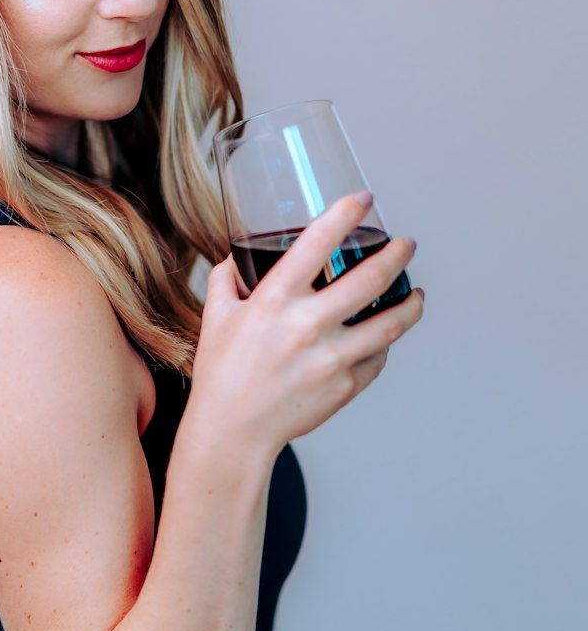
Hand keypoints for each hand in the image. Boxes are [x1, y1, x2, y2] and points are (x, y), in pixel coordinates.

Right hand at [191, 193, 423, 454]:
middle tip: (406, 245)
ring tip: (416, 294)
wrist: (233, 431)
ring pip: (391, 323)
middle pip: (370, 279)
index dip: (346, 213)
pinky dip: (384, 345)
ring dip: (411, 304)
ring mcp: (330, 358)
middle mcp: (306, 326)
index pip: (317, 242)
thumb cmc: (222, 374)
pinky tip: (385, 336)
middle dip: (397, 255)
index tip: (363, 199)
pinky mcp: (344, 386)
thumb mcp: (214, 318)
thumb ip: (225, 282)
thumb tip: (233, 260)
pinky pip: (377, 358)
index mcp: (273, 301)